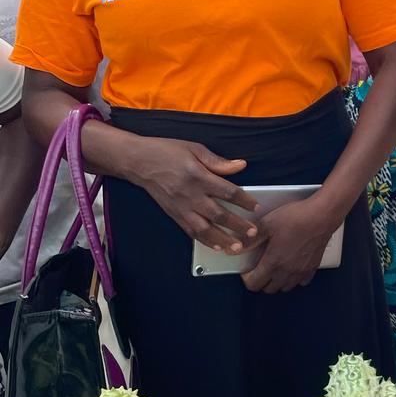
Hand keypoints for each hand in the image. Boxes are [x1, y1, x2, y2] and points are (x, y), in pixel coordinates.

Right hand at [131, 138, 257, 252]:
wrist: (138, 162)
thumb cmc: (166, 152)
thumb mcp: (194, 149)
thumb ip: (218, 161)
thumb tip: (241, 165)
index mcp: (198, 176)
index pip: (227, 191)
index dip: (244, 200)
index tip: (256, 206)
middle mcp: (190, 194)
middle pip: (219, 214)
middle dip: (238, 225)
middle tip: (253, 233)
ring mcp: (181, 207)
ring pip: (205, 228)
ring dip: (222, 239)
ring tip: (237, 247)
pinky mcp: (174, 214)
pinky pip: (190, 231)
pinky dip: (204, 240)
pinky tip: (216, 246)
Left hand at [241, 197, 337, 294]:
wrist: (322, 215)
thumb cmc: (296, 218)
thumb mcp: (267, 224)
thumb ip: (250, 239)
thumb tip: (235, 248)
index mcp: (273, 262)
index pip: (254, 284)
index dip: (246, 278)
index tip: (246, 269)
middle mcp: (287, 271)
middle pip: (269, 289)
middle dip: (260, 281)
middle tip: (258, 268)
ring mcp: (301, 271)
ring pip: (285, 287)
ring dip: (277, 282)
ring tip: (274, 268)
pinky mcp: (312, 267)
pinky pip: (301, 282)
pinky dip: (294, 279)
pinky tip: (292, 267)